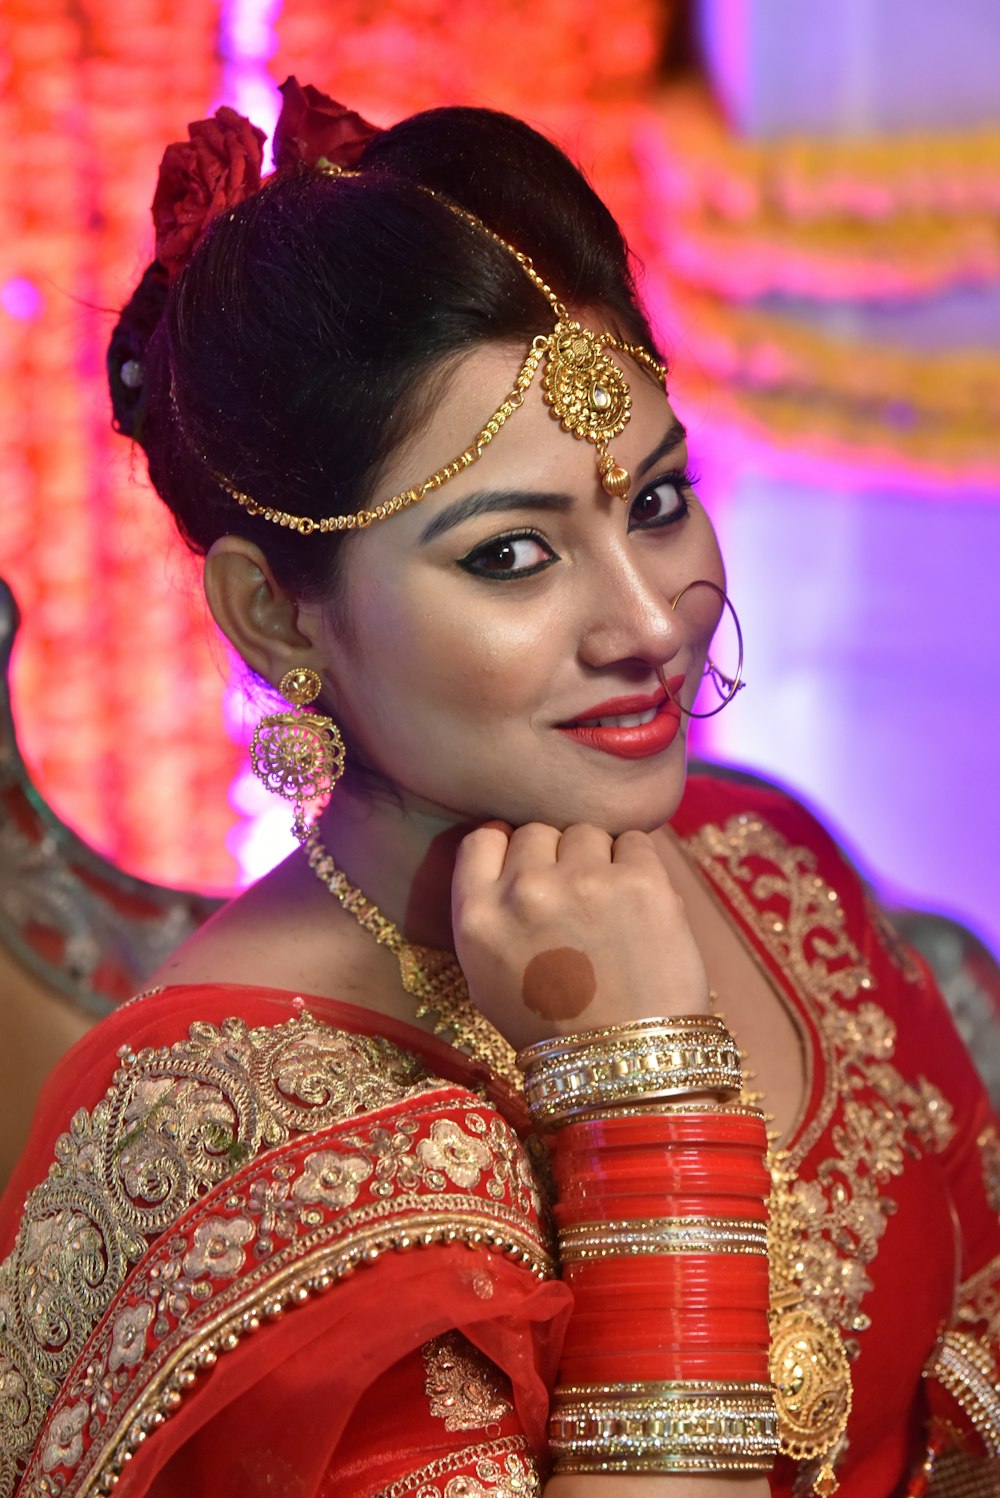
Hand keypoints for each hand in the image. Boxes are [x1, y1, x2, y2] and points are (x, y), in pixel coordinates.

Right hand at [451, 821, 708, 1048]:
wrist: (626, 1064)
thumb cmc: (553, 1028)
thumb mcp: (485, 979)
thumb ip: (485, 912)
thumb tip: (504, 857)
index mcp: (477, 915)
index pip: (483, 837)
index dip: (508, 848)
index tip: (529, 868)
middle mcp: (525, 890)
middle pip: (538, 831)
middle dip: (555, 857)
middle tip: (574, 901)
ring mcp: (584, 881)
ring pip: (587, 833)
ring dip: (598, 859)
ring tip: (609, 909)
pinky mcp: (640, 881)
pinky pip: (636, 841)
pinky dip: (638, 865)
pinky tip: (638, 906)